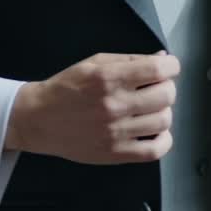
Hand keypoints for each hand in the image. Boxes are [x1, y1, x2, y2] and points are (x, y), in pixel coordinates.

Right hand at [7, 52, 178, 164]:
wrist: (39, 119)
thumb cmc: (66, 88)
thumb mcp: (94, 63)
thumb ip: (129, 59)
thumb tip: (162, 57)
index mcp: (108, 78)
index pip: (159, 70)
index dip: (171, 65)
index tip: (168, 67)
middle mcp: (114, 105)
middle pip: (166, 95)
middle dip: (167, 87)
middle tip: (156, 88)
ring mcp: (116, 132)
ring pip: (164, 121)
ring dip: (163, 111)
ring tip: (151, 109)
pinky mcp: (115, 153)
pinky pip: (155, 150)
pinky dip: (163, 140)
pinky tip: (155, 131)